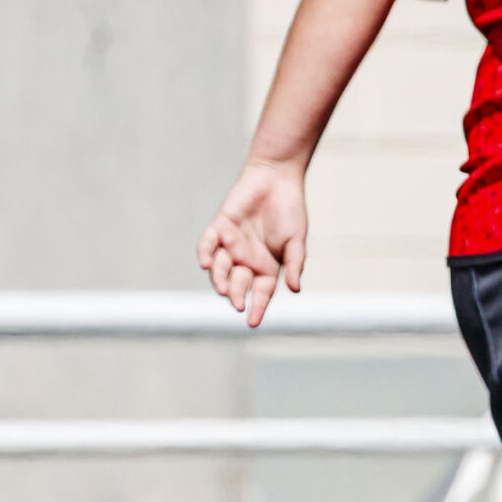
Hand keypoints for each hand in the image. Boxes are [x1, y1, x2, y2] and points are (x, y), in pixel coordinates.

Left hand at [197, 160, 307, 327]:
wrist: (277, 179)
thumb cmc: (290, 210)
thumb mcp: (296, 241)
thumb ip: (295, 264)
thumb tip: (295, 289)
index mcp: (266, 267)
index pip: (260, 293)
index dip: (257, 307)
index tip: (253, 323)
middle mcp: (246, 260)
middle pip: (238, 283)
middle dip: (236, 295)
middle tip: (237, 304)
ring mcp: (231, 245)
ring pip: (220, 268)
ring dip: (220, 279)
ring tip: (224, 289)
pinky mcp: (219, 228)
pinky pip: (208, 244)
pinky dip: (205, 253)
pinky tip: (205, 263)